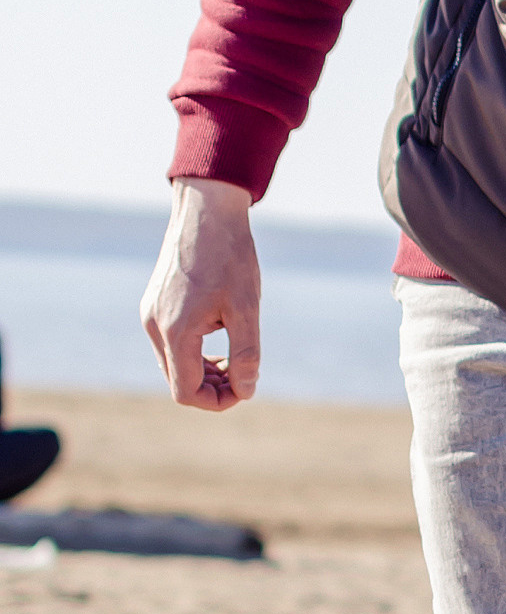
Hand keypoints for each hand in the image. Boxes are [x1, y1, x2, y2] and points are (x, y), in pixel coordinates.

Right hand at [141, 179, 261, 411]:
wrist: (206, 211)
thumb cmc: (230, 257)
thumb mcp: (247, 308)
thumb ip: (246, 355)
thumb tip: (245, 392)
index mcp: (175, 332)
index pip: (186, 392)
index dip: (216, 401)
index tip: (244, 389)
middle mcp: (155, 326)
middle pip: (178, 381)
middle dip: (211, 387)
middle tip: (244, 374)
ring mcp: (150, 314)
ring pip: (173, 363)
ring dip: (203, 370)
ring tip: (235, 357)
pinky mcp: (153, 304)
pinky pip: (170, 342)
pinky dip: (193, 350)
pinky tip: (218, 335)